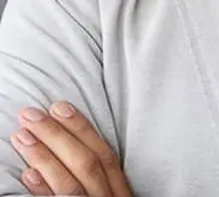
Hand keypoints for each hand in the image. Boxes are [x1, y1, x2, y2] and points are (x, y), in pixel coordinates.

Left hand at [9, 101, 131, 196]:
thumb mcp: (110, 196)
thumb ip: (99, 178)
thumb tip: (72, 143)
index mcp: (119, 191)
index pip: (104, 154)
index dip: (82, 128)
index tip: (59, 107)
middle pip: (86, 164)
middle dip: (58, 136)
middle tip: (31, 115)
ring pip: (70, 184)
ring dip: (45, 157)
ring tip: (21, 136)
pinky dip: (43, 190)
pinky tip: (28, 174)